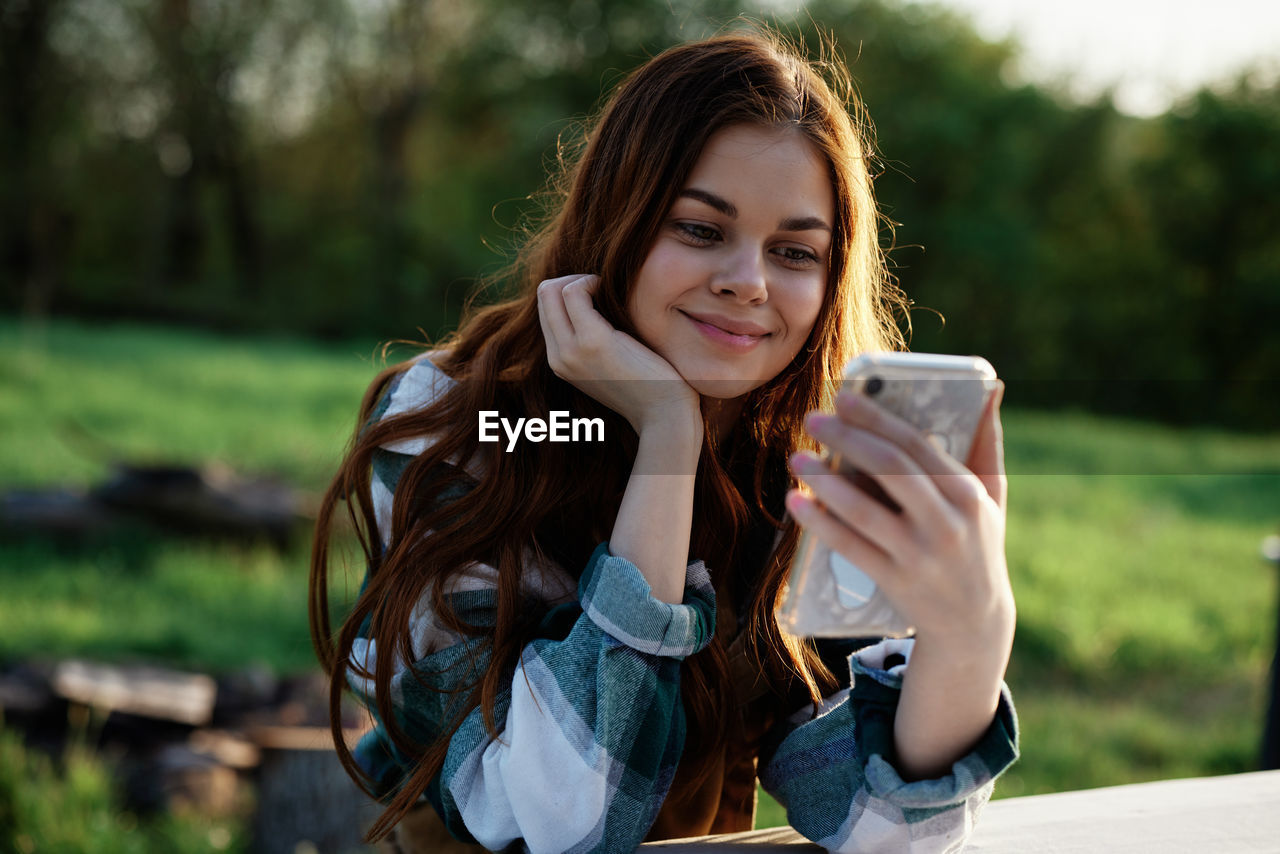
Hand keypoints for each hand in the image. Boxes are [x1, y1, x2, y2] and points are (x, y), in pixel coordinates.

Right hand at [537, 274, 699, 436]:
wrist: (664, 414)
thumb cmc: (648, 384)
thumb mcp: (610, 363)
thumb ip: (593, 341)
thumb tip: (595, 302)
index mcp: (560, 362)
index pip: (546, 308)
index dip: (569, 290)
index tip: (599, 295)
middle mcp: (558, 357)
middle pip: (544, 295)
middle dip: (572, 279)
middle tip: (602, 288)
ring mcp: (572, 350)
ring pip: (552, 290)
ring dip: (581, 279)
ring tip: (607, 291)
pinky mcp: (593, 341)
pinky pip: (574, 292)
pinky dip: (591, 281)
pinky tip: (613, 293)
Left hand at [785, 383, 1013, 648]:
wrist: (974, 623)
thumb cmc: (978, 543)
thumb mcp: (992, 496)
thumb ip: (987, 443)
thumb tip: (990, 388)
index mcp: (968, 494)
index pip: (917, 445)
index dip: (877, 418)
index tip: (844, 397)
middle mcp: (946, 522)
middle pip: (890, 469)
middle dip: (847, 439)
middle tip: (812, 419)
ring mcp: (919, 554)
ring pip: (864, 510)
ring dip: (825, 481)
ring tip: (796, 458)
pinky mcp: (894, 580)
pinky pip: (850, 546)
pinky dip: (820, 523)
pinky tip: (795, 502)